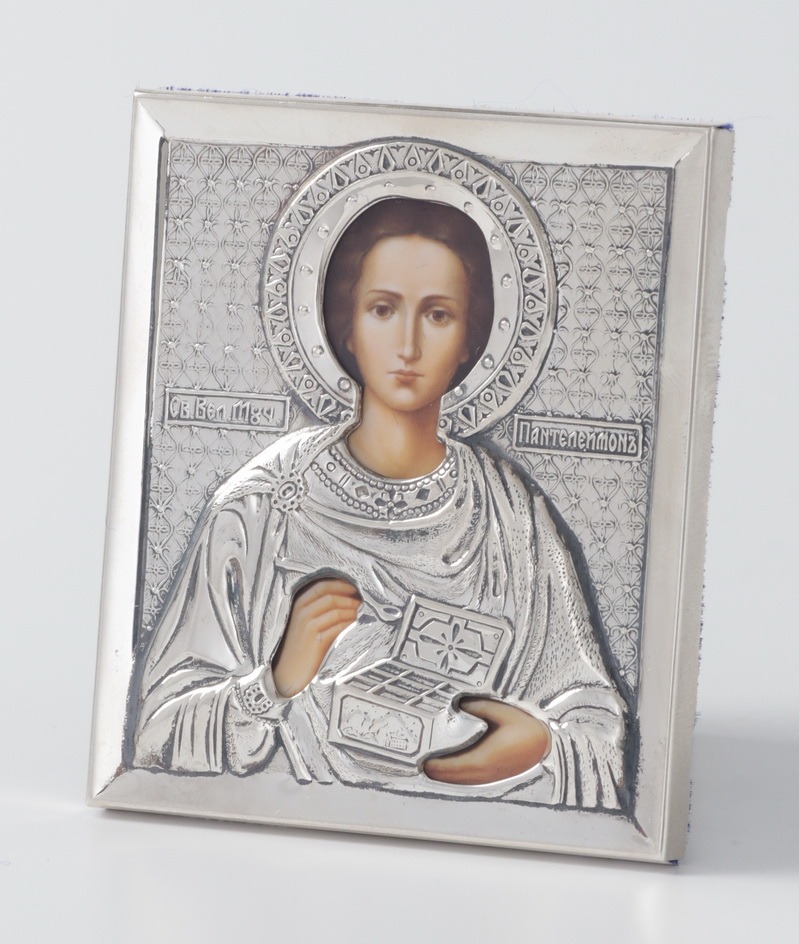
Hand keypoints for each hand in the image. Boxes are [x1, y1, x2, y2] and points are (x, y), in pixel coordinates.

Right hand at [272, 579, 361, 696]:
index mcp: (299, 603)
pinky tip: (355, 625)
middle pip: (331, 596)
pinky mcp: (316, 640)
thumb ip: (319, 607)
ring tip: (360, 614)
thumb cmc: (300, 644)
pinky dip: (349, 624)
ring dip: (351, 611)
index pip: (322, 585)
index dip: (341, 585)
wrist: (288, 670)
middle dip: (349, 597)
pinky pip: (338, 627)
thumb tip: (346, 596)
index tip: (355, 588)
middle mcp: (302, 612)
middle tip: (361, 602)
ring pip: (336, 611)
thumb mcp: (305, 621)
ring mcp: (308, 626)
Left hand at [423, 698, 550, 784]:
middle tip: (422, 768)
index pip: (456, 766)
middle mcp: (488, 771)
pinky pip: (474, 779)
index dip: (439, 768)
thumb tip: (460, 703)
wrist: (549, 743)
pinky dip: (461, 777)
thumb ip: (479, 707)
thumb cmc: (529, 728)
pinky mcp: (498, 774)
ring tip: (433, 771)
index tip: (425, 765)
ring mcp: (494, 775)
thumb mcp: (503, 712)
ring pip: (465, 781)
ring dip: (449, 777)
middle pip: (457, 777)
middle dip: (440, 774)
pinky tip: (454, 773)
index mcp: (487, 758)